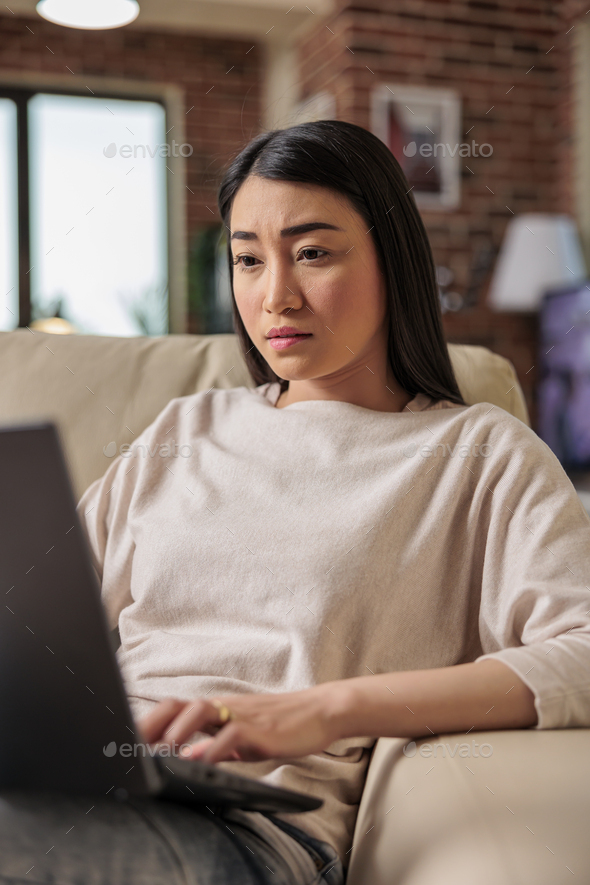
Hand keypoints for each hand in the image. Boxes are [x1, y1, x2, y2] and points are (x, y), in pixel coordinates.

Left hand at [137, 682, 345, 763]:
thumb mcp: (240, 738)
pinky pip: (232, 734)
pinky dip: (214, 747)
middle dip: (152, 723)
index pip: (174, 709)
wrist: (319, 711)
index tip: (124, 741)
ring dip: (179, 730)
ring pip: (201, 710)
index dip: (148, 722)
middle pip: (179, 704)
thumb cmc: (279, 726)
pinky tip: (203, 760)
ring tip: (165, 749)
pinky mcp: (259, 729)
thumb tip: (186, 758)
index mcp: (216, 710)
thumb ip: (214, 745)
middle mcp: (224, 707)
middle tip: (132, 745)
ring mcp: (241, 715)